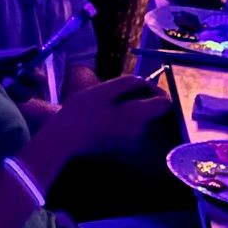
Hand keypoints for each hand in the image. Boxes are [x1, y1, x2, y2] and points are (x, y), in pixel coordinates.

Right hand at [25, 75, 176, 187]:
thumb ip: (129, 83)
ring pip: (137, 118)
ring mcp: (128, 140)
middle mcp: (138, 130)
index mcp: (137, 116)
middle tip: (115, 91)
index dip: (157, 90)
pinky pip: (127, 127)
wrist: (62, 141)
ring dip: (127, 107)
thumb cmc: (81, 113)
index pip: (165, 103)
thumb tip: (144, 81)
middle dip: (139, 98)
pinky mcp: (118, 145)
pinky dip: (119, 118)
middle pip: (151, 110)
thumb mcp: (103, 90)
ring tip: (105, 103)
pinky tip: (101, 115)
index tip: (142, 85)